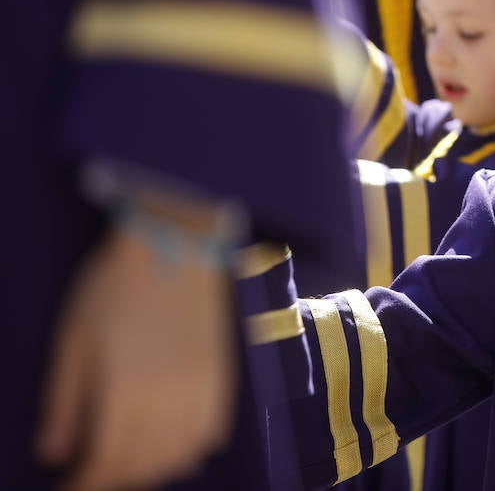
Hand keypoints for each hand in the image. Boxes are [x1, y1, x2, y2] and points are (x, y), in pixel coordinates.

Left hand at [36, 224, 237, 489]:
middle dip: (116, 479)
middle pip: (143, 464)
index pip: (105, 461)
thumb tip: (54, 453)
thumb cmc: (115, 287)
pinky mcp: (221, 377)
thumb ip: (63, 401)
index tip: (66, 488)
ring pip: (180, 456)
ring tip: (130, 465)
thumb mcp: (73, 340)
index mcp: (125, 390)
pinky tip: (174, 448)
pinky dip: (191, 451)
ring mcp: (200, 389)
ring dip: (153, 470)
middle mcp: (168, 399)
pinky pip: (210, 434)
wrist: (176, 246)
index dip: (84, 483)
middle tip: (93, 475)